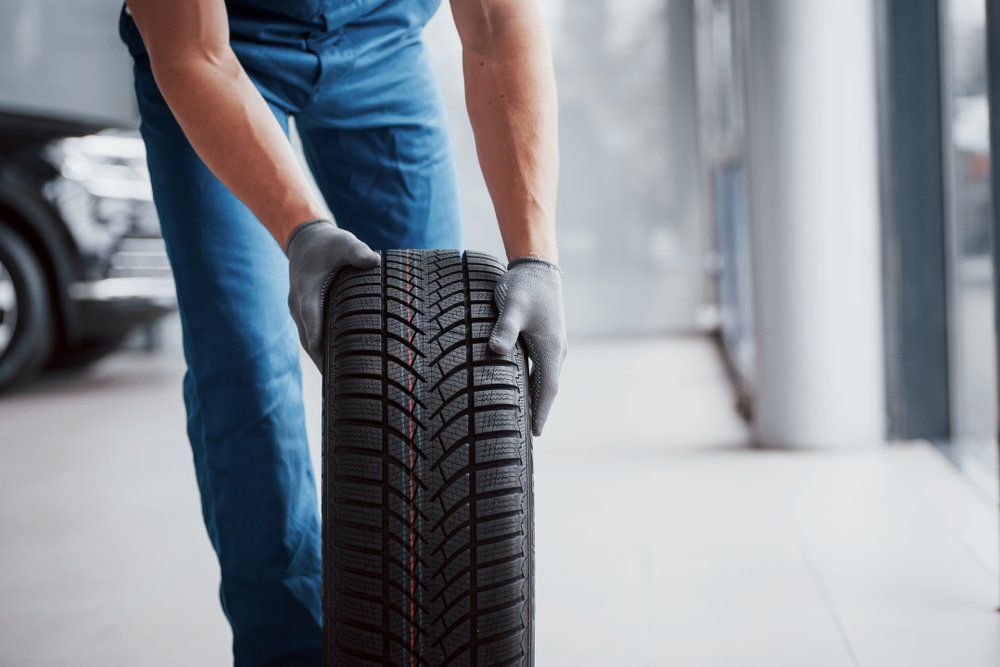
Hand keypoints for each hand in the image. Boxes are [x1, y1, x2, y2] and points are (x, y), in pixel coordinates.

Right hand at [286, 219, 380, 368]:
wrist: (306, 242)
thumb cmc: (328, 244)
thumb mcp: (344, 241)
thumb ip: (357, 251)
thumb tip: (374, 260)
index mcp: (307, 286)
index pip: (309, 312)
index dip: (315, 329)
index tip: (319, 347)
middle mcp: (299, 303)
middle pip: (307, 337)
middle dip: (320, 359)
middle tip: (337, 383)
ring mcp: (300, 312)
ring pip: (308, 341)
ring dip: (321, 361)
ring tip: (339, 386)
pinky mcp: (305, 316)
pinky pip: (312, 338)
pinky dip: (321, 353)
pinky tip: (338, 371)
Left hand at [489, 257, 566, 436]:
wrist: (538, 266)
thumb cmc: (525, 286)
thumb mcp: (513, 305)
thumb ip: (504, 328)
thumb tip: (495, 350)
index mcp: (550, 347)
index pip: (547, 389)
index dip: (542, 412)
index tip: (536, 434)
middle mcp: (554, 350)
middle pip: (547, 388)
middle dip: (539, 411)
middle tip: (528, 436)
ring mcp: (550, 344)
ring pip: (543, 378)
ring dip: (537, 398)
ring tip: (524, 418)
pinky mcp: (544, 337)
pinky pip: (539, 367)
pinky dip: (533, 382)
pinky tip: (520, 388)